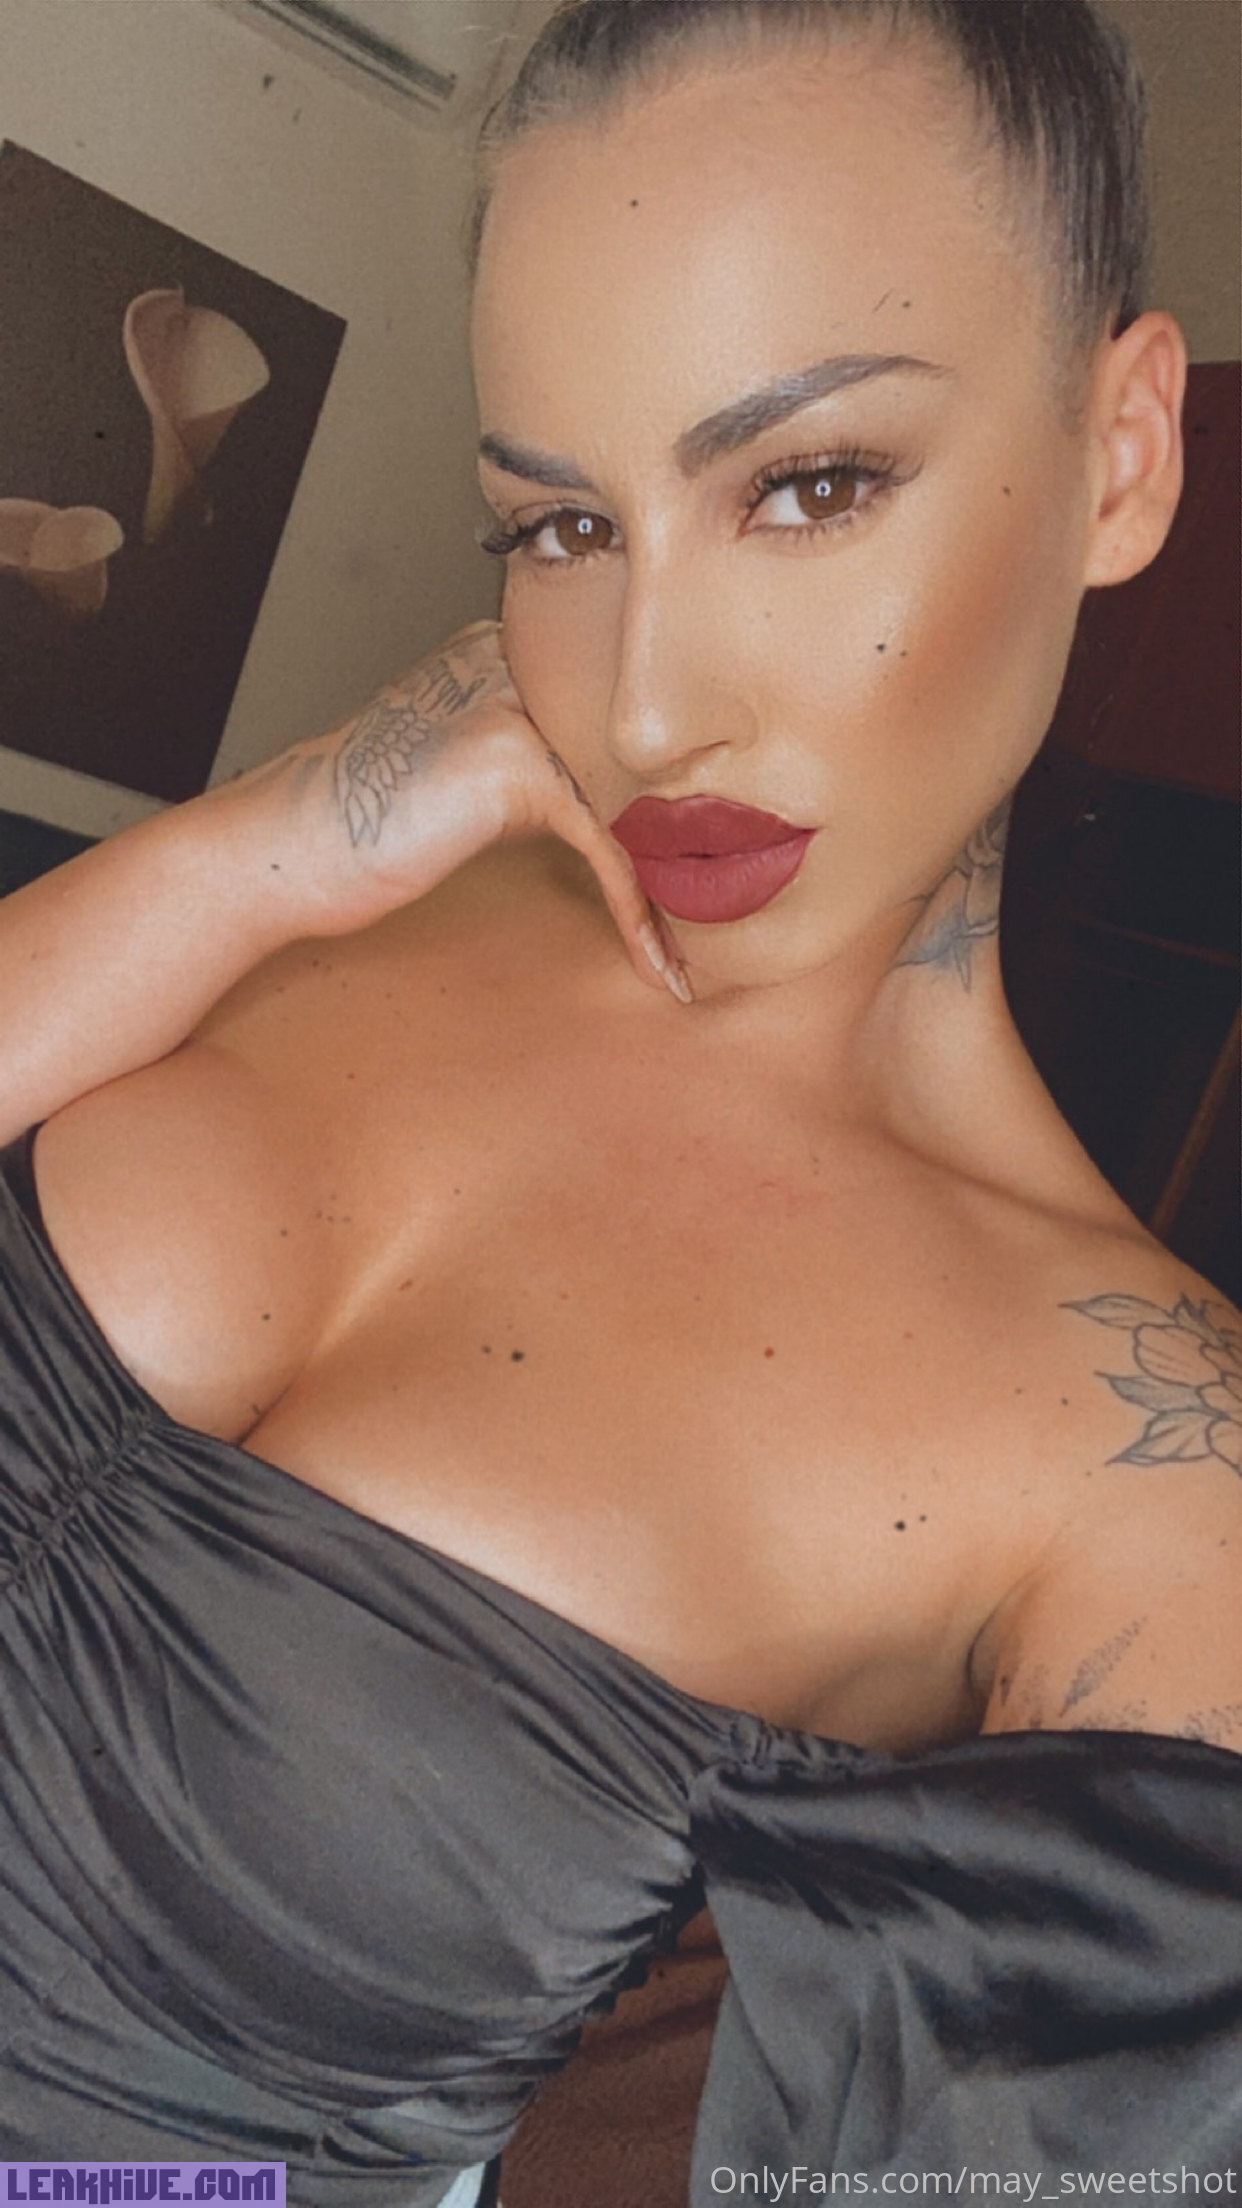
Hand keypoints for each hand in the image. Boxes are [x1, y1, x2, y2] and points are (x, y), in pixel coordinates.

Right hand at [224, 622, 690, 1000]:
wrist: (279, 852)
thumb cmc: (356, 830)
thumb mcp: (460, 784)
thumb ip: (532, 772)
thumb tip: (616, 816)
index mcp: (502, 653)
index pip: (611, 724)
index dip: (659, 804)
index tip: (687, 874)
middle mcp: (514, 660)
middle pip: (636, 755)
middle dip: (679, 843)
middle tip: (707, 920)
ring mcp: (516, 704)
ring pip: (631, 801)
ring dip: (664, 888)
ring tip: (685, 956)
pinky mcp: (517, 763)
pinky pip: (606, 844)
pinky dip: (634, 910)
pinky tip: (656, 964)